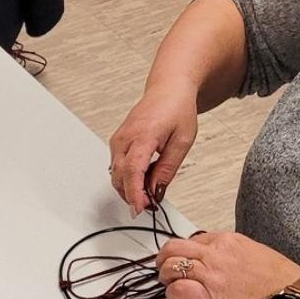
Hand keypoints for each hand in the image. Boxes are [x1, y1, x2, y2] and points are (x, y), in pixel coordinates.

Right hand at [109, 85, 198, 214]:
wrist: (168, 90)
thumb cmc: (177, 109)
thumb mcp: (183, 141)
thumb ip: (168, 168)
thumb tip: (156, 191)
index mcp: (143, 134)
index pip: (133, 170)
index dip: (135, 193)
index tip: (140, 209)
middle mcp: (125, 137)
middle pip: (120, 176)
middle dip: (133, 195)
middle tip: (151, 204)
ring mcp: (118, 140)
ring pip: (116, 175)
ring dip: (130, 188)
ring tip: (150, 190)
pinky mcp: (117, 143)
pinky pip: (118, 167)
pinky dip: (128, 178)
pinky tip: (143, 178)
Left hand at [155, 231, 299, 298]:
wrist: (289, 297)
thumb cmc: (279, 279)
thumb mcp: (253, 251)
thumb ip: (230, 251)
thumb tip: (215, 258)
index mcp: (227, 240)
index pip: (192, 240)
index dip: (183, 251)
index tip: (182, 260)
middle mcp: (215, 253)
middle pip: (174, 248)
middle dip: (164, 259)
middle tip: (163, 269)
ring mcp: (211, 274)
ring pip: (171, 267)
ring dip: (165, 276)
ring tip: (169, 284)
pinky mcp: (208, 295)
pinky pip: (178, 290)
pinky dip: (172, 294)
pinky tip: (177, 297)